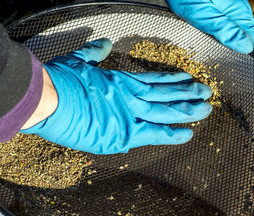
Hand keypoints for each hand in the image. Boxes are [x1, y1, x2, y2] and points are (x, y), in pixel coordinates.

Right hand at [20, 38, 212, 153]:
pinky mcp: (123, 134)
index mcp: (120, 81)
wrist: (46, 99)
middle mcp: (130, 96)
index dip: (173, 81)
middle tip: (207, 92)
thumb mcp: (78, 61)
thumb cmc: (58, 80)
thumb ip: (94, 53)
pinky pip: (154, 134)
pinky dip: (171, 134)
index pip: (154, 81)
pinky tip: (188, 133)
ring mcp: (129, 114)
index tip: (188, 79)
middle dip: (188, 93)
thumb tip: (103, 43)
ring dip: (187, 109)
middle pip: (165, 94)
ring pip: (166, 111)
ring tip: (206, 107)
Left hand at [166, 0, 253, 72]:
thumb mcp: (203, 12)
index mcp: (239, 16)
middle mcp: (237, 15)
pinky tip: (233, 57)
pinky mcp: (219, 13)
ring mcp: (229, 14)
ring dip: (249, 58)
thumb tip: (248, 49)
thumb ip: (223, 29)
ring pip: (243, 40)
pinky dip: (236, 49)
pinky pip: (232, 35)